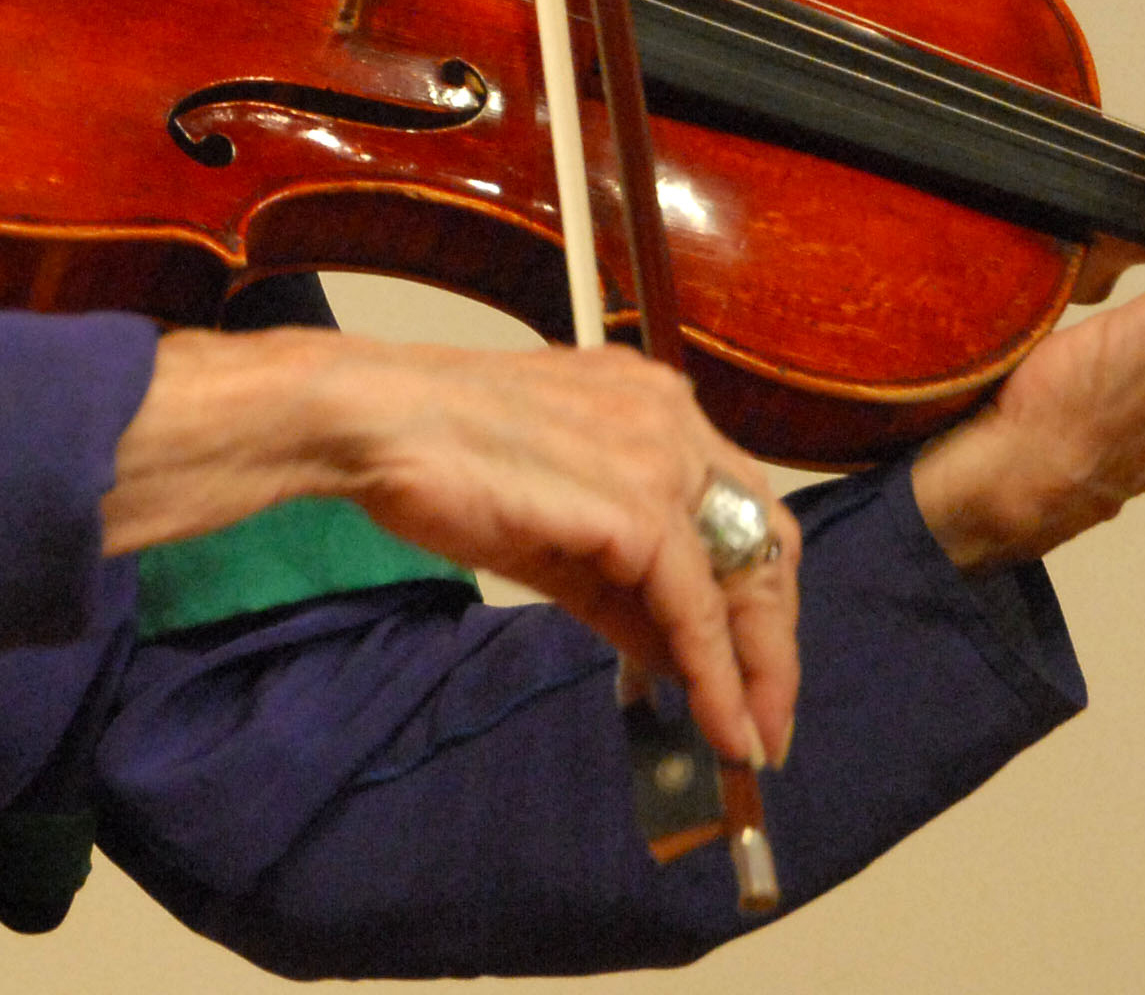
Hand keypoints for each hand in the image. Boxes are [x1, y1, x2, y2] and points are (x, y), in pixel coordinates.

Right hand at [105, 328, 798, 769]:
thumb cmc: (435, 462)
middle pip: (765, 539)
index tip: (753, 670)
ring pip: (745, 576)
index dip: (754, 596)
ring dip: (757, 670)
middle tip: (767, 719)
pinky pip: (698, 607)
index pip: (738, 508)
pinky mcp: (637, 502)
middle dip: (773, 640)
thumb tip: (676, 661)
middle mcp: (672, 416)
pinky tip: (720, 724)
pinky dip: (717, 674)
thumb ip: (621, 589)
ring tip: (752, 739)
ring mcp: (660, 453)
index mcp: (650, 404)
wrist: (370, 422)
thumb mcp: (549, 536)